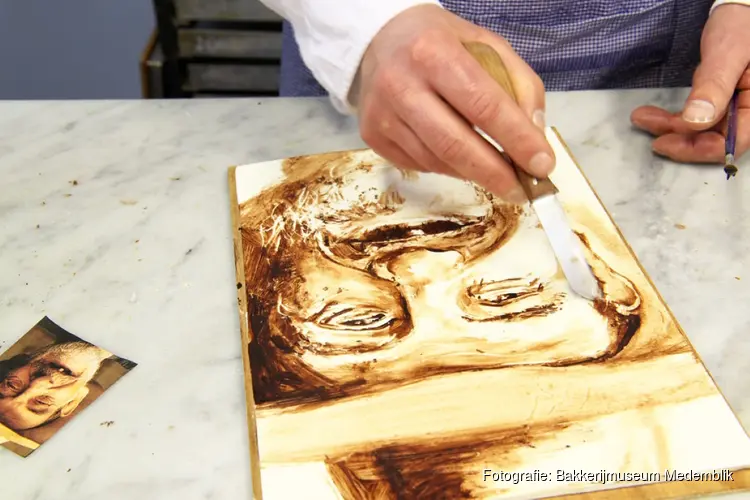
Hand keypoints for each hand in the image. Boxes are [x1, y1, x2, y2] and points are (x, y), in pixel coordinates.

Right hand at [353, 4, 554, 202]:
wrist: (380, 40)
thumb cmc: (441, 43)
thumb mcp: (488, 46)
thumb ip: (520, 85)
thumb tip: (534, 136)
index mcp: (434, 53)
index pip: (484, 105)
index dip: (517, 140)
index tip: (543, 165)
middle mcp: (400, 85)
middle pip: (455, 145)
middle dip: (496, 174)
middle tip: (523, 190)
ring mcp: (382, 115)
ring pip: (438, 162)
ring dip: (473, 173)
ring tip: (496, 171)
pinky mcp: (372, 136)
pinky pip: (420, 165)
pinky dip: (448, 167)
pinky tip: (458, 155)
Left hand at [631, 4, 749, 162]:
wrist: (739, 12)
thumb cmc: (741, 26)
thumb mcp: (728, 54)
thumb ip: (713, 87)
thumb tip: (696, 121)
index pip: (734, 142)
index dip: (699, 149)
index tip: (665, 142)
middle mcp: (749, 112)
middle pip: (714, 141)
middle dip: (679, 139)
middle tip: (649, 132)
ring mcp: (734, 109)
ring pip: (701, 132)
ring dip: (670, 128)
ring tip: (642, 118)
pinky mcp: (719, 104)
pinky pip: (696, 120)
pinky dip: (673, 119)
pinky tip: (651, 115)